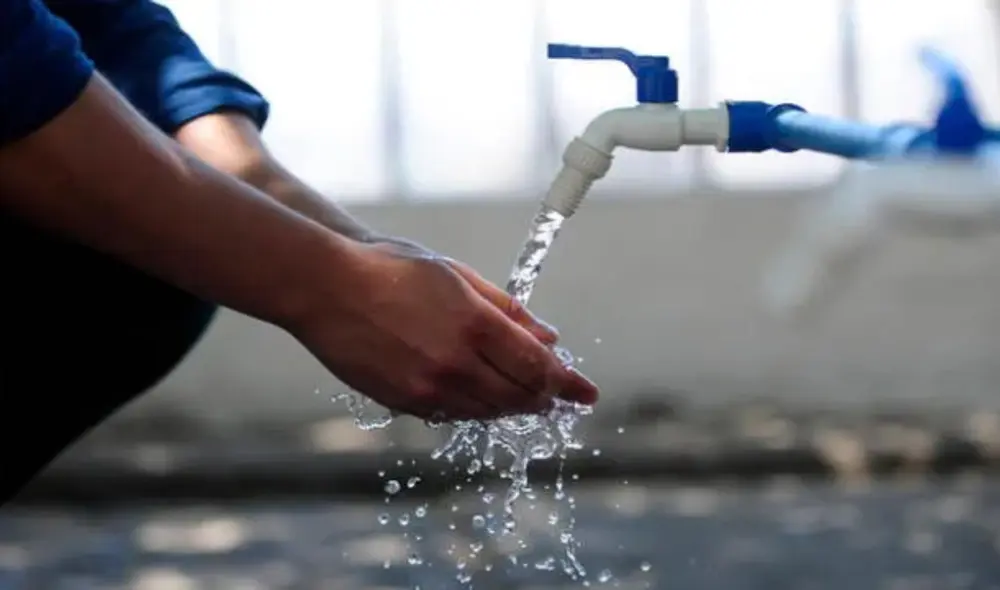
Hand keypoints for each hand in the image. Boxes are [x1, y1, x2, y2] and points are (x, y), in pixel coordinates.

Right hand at [290, 240, 598, 420]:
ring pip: (488, 411)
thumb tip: (548, 336)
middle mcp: (456, 362)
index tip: (587, 393)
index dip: (568, 383)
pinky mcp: (405, 402)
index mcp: (474, 324)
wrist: (326, 290)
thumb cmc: (392, 270)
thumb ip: (507, 310)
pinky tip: (480, 394)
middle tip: (559, 395)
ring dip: (513, 405)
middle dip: (545, 397)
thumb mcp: (457, 277)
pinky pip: (454, 415)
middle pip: (519, 396)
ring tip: (525, 396)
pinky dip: (476, 407)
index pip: (538, 366)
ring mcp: (428, 388)